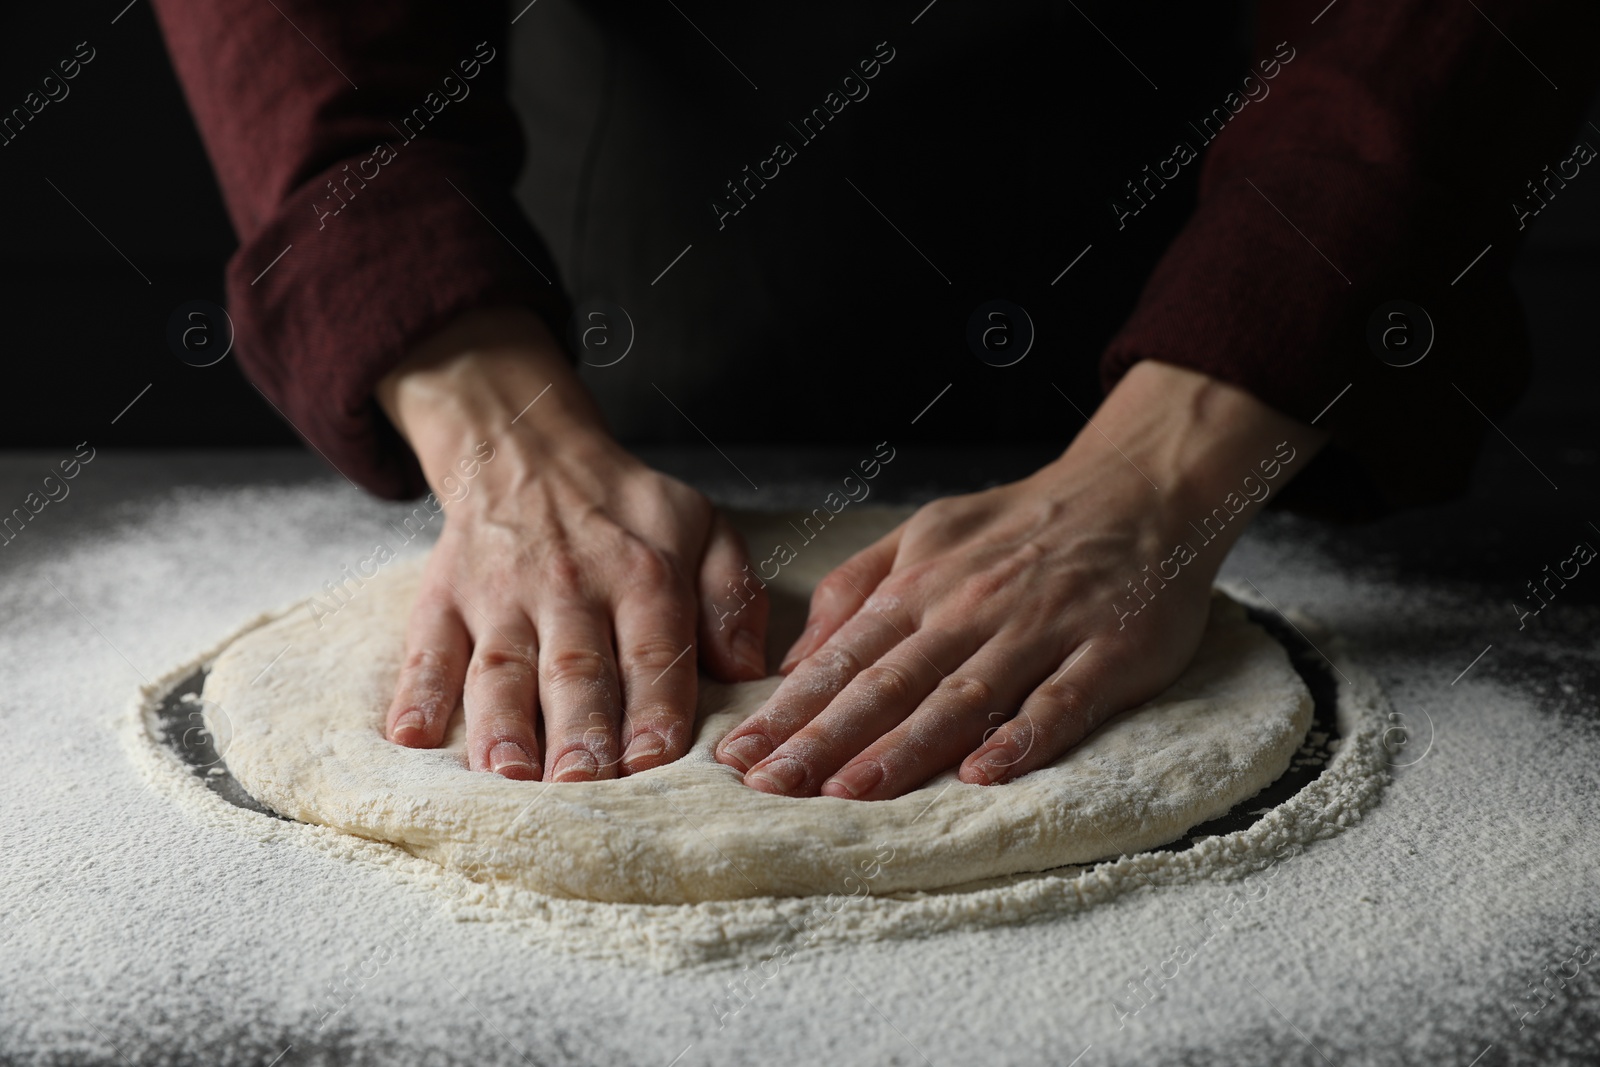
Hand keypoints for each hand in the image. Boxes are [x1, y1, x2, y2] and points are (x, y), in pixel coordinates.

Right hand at [376, 307, 767, 781]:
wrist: (527, 448)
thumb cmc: (625, 510)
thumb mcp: (702, 527)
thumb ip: (732, 599)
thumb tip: (747, 674)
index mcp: (643, 575)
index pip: (653, 649)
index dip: (654, 706)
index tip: (654, 762)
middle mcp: (570, 588)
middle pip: (575, 670)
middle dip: (580, 733)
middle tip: (583, 787)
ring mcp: (500, 597)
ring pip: (501, 669)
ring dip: (503, 727)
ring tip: (508, 778)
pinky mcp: (443, 600)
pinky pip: (427, 651)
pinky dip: (416, 695)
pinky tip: (412, 739)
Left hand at [714, 361, 1326, 798]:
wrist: (1138, 488)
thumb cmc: (1021, 525)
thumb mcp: (925, 534)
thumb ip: (856, 589)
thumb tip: (793, 660)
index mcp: (922, 585)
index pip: (842, 658)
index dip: (790, 711)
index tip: (741, 757)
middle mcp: (971, 609)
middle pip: (888, 683)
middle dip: (823, 738)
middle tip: (770, 785)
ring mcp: (1040, 631)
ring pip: (962, 697)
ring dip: (903, 747)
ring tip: (849, 791)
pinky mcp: (1106, 653)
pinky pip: (1059, 702)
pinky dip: (1021, 737)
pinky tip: (982, 775)